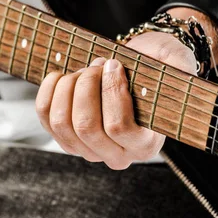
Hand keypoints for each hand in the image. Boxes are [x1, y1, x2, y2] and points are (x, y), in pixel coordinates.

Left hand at [35, 32, 196, 168]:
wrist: (136, 71)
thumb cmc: (155, 67)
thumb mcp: (171, 63)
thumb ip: (172, 65)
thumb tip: (160, 65)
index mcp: (145, 145)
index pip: (118, 127)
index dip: (111, 90)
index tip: (114, 64)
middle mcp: (116, 155)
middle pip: (85, 126)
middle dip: (87, 86)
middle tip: (98, 65)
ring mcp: (86, 149)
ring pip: (61, 122)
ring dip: (69, 87)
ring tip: (85, 71)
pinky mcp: (64, 137)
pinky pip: (45, 116)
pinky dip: (49, 90)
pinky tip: (63, 76)